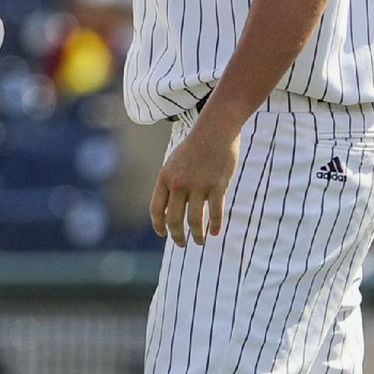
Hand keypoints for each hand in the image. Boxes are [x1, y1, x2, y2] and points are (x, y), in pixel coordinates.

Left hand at [150, 118, 239, 246]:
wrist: (215, 129)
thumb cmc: (195, 146)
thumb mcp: (174, 162)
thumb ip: (170, 183)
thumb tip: (168, 207)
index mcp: (165, 177)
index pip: (156, 209)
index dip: (158, 225)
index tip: (163, 233)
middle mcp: (179, 183)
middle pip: (174, 220)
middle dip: (177, 236)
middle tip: (181, 244)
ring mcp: (198, 186)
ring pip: (194, 221)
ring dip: (197, 235)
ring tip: (200, 241)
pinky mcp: (217, 186)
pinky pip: (215, 214)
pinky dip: (214, 226)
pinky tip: (214, 232)